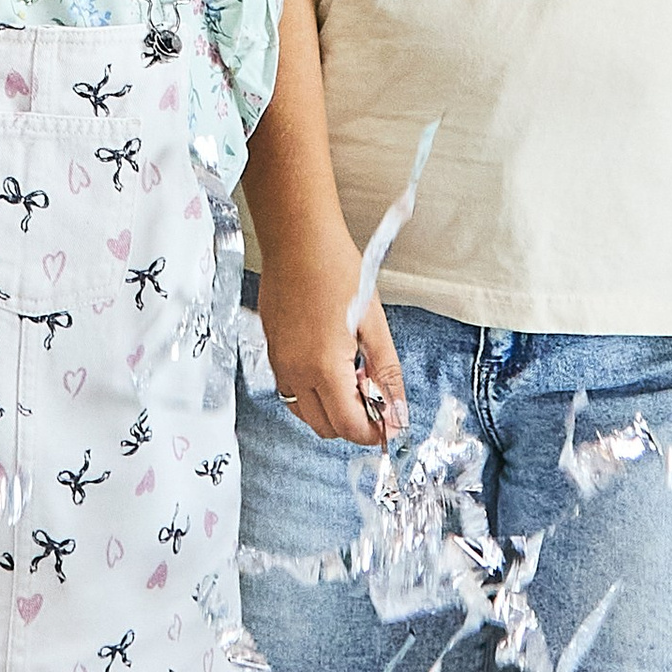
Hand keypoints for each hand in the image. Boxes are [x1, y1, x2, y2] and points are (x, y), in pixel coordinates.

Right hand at [254, 226, 406, 445]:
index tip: (391, 420)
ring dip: (331, 408)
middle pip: (326, 427)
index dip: (374, 431)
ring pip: (305, 413)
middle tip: (374, 388)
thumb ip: (387, 373)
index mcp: (323, 367)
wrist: (298, 240)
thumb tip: (399, 411)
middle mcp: (295, 373)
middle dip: (354, 420)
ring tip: (353, 373)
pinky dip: (313, 393)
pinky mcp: (272, 352)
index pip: (349, 427)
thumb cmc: (336, 270)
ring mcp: (279, 364)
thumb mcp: (373, 324)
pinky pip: (291, 392)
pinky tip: (332, 362)